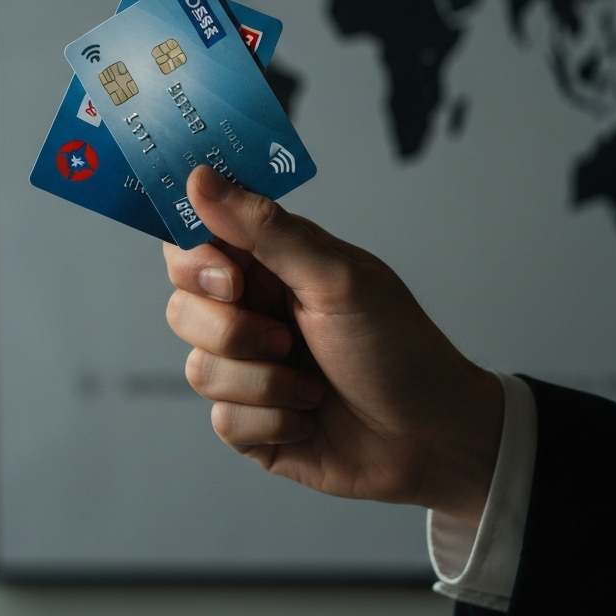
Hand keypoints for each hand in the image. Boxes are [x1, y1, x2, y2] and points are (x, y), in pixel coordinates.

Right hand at [163, 166, 503, 526]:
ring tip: (311, 384)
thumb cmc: (399, 348)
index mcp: (271, 265)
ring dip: (264, 382)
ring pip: (199, 368)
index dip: (194, 259)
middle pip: (183, 307)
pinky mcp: (250, 419)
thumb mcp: (337, 278)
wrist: (432, 437)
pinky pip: (223, 420)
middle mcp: (253, 312)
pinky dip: (272, 421)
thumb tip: (202, 178)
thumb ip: (265, 229)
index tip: (229, 278)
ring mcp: (248, 368)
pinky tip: (308, 415)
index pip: (193, 242)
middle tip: (284, 337)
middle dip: (232, 330)